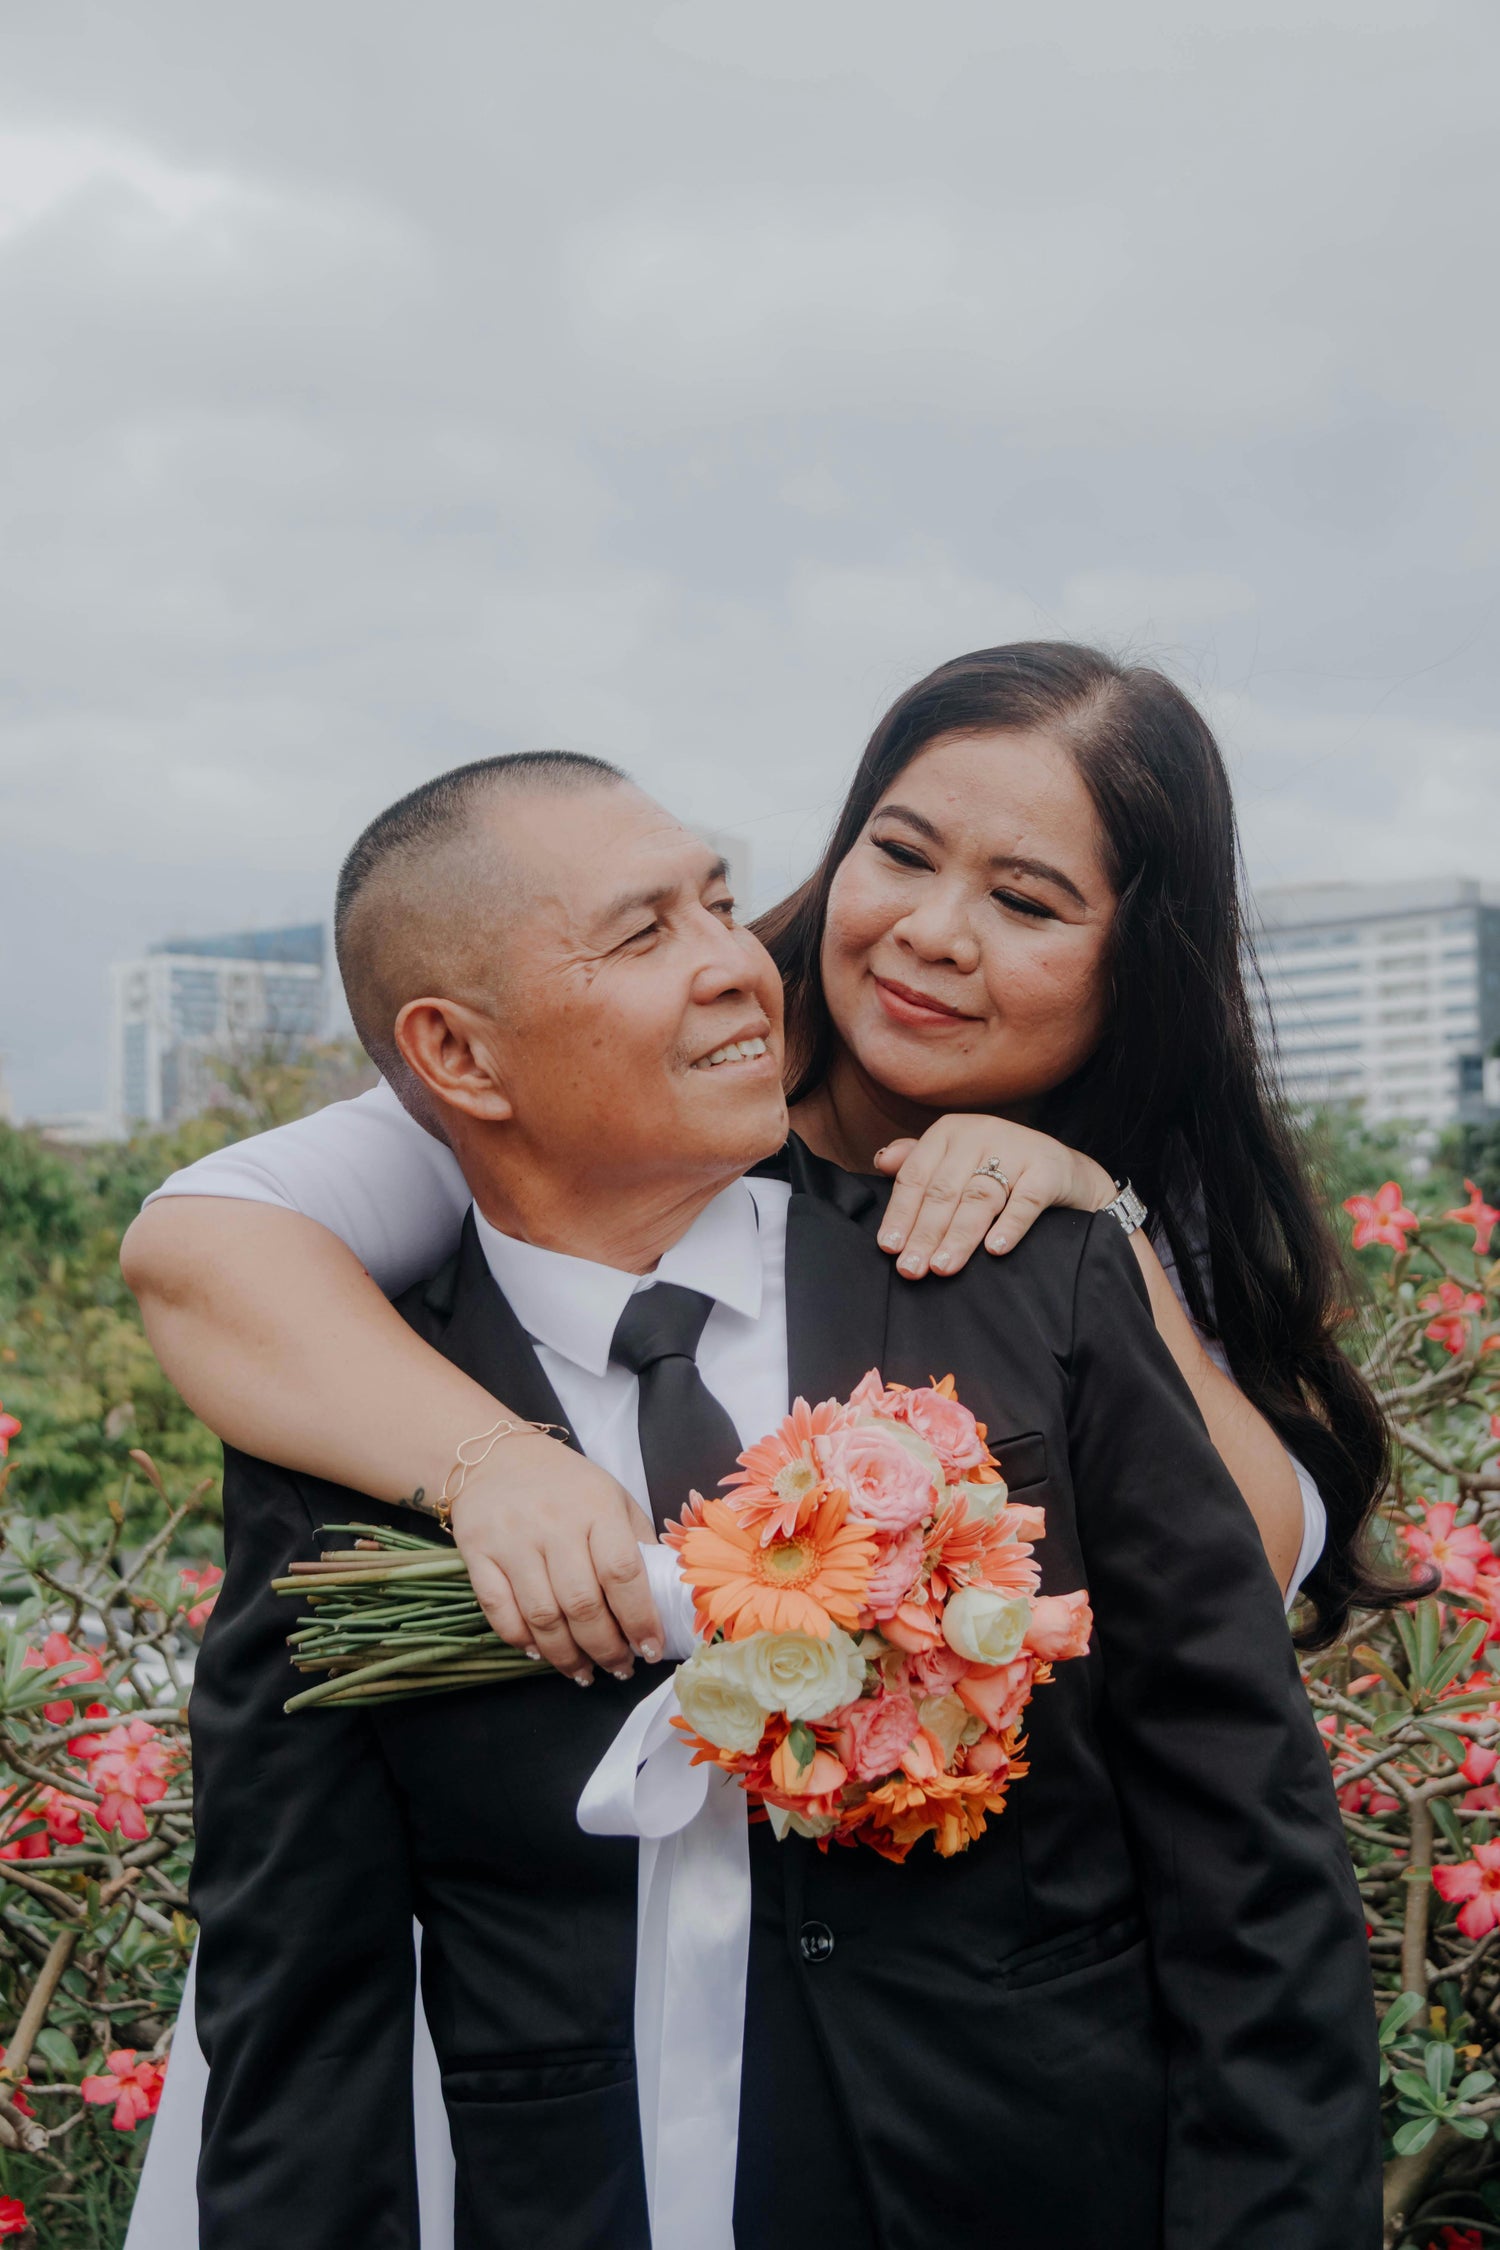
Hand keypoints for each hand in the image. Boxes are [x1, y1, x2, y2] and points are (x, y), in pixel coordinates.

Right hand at [449, 1434, 661, 1685]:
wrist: (494, 1456)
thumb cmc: (566, 1484)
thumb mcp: (613, 1498)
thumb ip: (638, 1543)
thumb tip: (662, 1599)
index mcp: (596, 1508)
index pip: (623, 1573)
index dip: (640, 1619)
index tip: (650, 1649)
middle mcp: (553, 1525)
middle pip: (582, 1604)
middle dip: (605, 1648)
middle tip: (619, 1668)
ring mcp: (512, 1540)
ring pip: (541, 1616)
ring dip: (566, 1655)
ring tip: (585, 1672)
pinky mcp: (477, 1554)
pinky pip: (499, 1612)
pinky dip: (522, 1640)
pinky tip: (541, 1652)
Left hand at [872, 1117, 1116, 1278]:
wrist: (1067, 1173)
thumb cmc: (1001, 1172)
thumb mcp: (957, 1162)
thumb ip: (919, 1163)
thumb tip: (880, 1161)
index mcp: (949, 1132)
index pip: (916, 1176)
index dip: (900, 1214)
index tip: (889, 1248)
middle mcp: (980, 1133)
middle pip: (944, 1191)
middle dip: (925, 1233)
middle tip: (911, 1269)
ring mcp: (1016, 1148)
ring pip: (979, 1198)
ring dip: (959, 1236)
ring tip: (943, 1267)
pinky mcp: (1049, 1168)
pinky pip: (1026, 1200)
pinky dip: (1010, 1226)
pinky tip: (994, 1250)